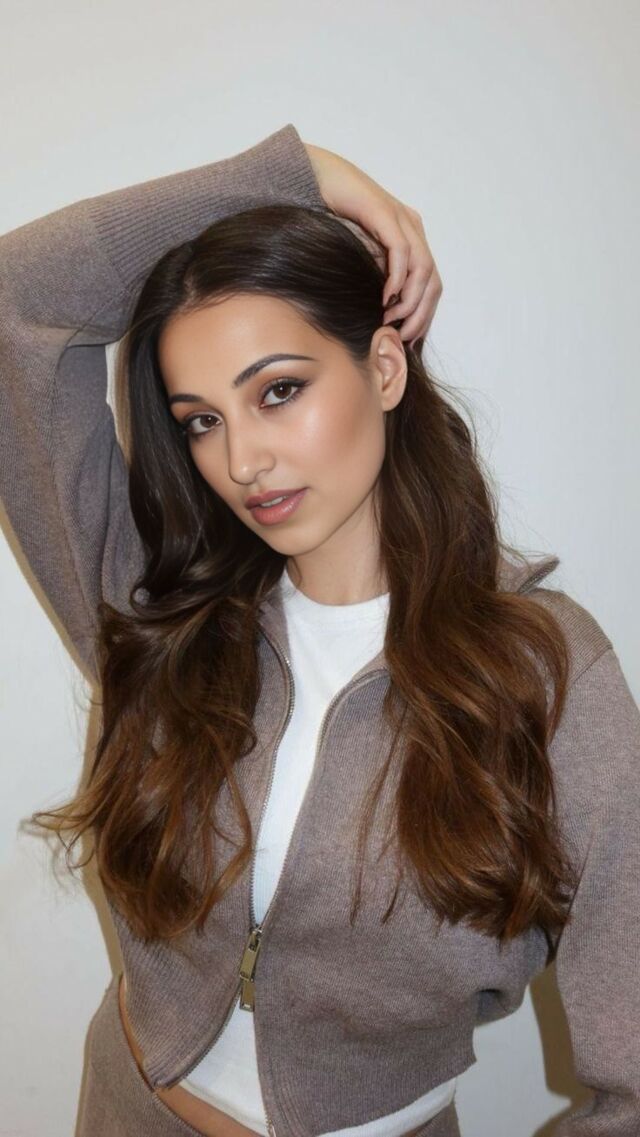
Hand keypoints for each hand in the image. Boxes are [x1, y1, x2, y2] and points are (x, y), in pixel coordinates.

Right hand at [304, 141, 441, 348]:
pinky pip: (401, 251)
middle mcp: (411, 227)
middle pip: (432, 281)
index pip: (430, 284)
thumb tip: (382, 314)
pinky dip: (397, 278)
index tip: (409, 338)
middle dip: (421, 314)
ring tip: (391, 319)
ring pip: (422, 269)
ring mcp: (401, 219)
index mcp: (410, 237)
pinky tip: (385, 296)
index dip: (424, 314)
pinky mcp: (384, 212)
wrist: (314, 177)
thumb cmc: (332, 217)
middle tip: (404, 337)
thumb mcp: (359, 254)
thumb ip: (374, 276)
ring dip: (410, 300)